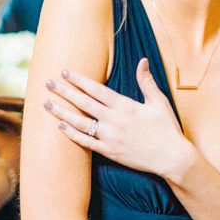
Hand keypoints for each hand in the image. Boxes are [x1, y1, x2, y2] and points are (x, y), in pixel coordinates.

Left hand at [44, 58, 195, 180]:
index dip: (79, 80)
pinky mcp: (111, 152)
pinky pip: (87, 143)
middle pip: (83, 103)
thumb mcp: (159, 103)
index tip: (65, 72)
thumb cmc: (167, 130)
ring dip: (62, 112)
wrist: (172, 158)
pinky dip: (73, 135)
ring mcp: (111, 138)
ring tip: (47, 104)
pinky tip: (61, 127)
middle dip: (64, 92)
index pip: (97, 90)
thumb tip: (142, 61)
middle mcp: (114, 121)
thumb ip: (147, 82)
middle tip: (48, 82)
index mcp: (126, 107)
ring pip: (80, 123)